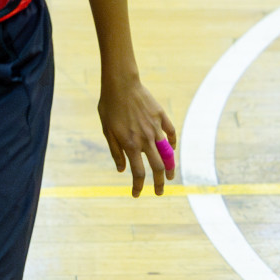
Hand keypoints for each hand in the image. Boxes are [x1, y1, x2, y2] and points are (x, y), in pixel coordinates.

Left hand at [99, 78, 176, 196]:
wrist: (121, 84)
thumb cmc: (109, 107)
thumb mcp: (107, 131)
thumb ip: (116, 151)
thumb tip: (122, 170)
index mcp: (131, 144)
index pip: (138, 173)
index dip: (138, 186)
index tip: (136, 194)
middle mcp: (146, 139)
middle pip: (158, 167)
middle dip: (159, 183)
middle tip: (159, 192)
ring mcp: (156, 128)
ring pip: (168, 152)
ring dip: (170, 167)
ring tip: (169, 176)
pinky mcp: (161, 117)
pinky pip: (171, 133)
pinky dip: (172, 144)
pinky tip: (172, 150)